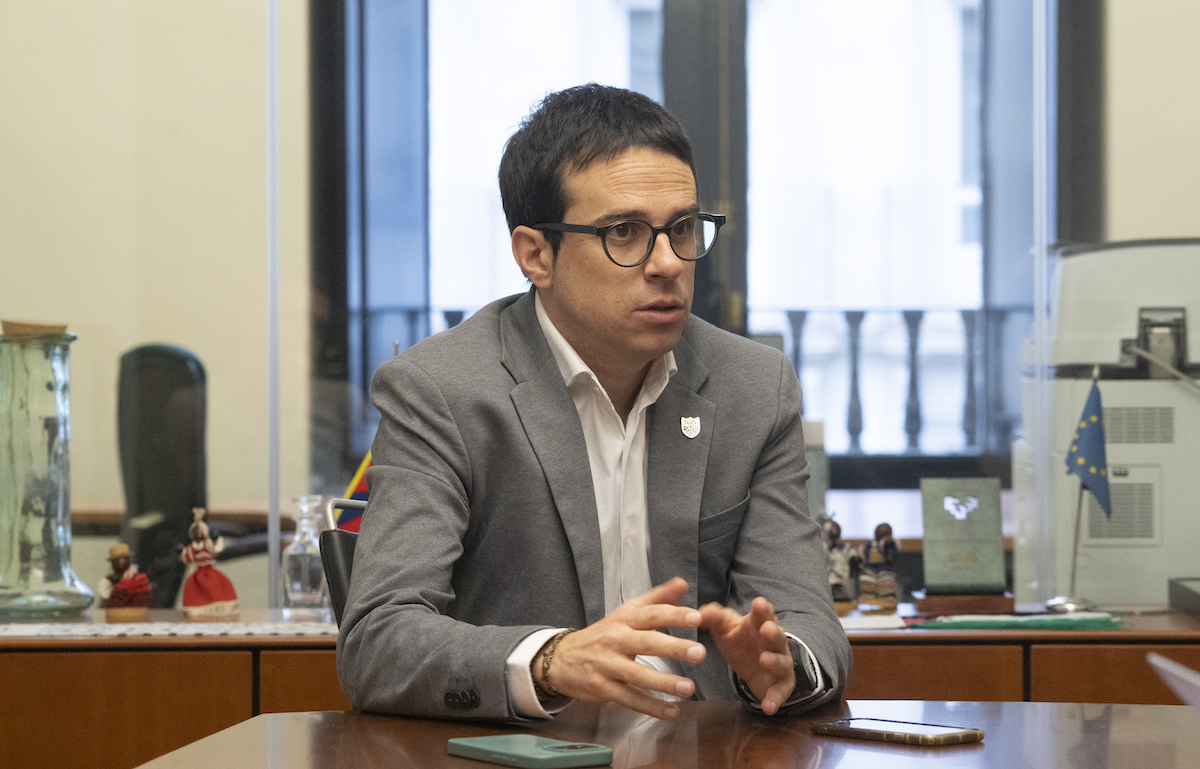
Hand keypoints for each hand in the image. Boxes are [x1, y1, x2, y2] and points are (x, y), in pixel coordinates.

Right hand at [536, 577, 705, 719]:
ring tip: (688, 687)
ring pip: (638, 674)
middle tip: (698, 652)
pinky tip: (670, 711)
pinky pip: (630, 698)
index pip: (652, 614)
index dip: (674, 614)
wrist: (562, 658)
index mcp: (625, 619)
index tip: (696, 617)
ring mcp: (608, 665)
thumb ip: (656, 599)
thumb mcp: (626, 612)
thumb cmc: (601, 635)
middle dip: (673, 648)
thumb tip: (681, 583)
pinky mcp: (603, 688)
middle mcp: (616, 639)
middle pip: (647, 642)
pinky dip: (651, 706)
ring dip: (664, 682)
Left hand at [699, 597, 794, 714]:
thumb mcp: (725, 628)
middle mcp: (773, 643)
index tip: (758, 602)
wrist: (753, 667)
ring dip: (774, 661)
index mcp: (760, 624)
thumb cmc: (740, 641)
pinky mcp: (781, 685)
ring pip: (781, 661)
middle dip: (773, 632)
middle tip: (766, 628)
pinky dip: (775, 699)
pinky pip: (780, 692)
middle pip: (776, 635)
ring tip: (765, 660)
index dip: (762, 609)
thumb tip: (700, 612)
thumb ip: (713, 617)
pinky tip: (768, 707)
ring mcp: (780, 663)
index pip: (763, 614)